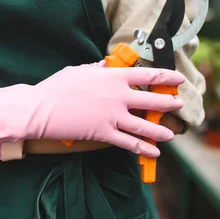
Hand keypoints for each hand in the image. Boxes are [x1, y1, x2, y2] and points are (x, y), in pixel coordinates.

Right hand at [0, 63, 184, 157]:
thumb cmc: (57, 87)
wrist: (41, 108)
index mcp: (113, 76)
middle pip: (152, 101)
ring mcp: (113, 116)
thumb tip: (104, 65)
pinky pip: (130, 143)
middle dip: (168, 103)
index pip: (148, 76)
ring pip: (145, 126)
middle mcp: (118, 95)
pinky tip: (154, 152)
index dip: (167, 77)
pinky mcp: (105, 133)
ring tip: (170, 135)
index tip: (178, 79)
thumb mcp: (78, 71)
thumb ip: (96, 69)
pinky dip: (144, 149)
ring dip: (161, 131)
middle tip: (177, 105)